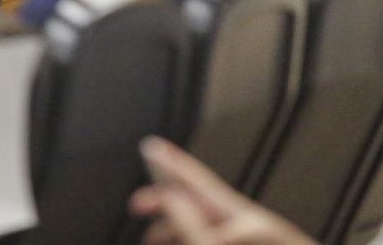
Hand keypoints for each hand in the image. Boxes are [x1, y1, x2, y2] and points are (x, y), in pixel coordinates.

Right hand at [133, 137, 314, 244]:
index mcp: (238, 217)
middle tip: (137, 206)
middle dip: (165, 204)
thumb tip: (170, 198)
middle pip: (196, 205)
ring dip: (173, 231)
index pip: (198, 182)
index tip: (152, 147)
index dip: (172, 165)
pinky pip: (210, 240)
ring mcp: (244, 241)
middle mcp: (243, 226)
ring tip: (153, 241)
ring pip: (201, 228)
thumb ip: (190, 223)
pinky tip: (179, 242)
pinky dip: (190, 239)